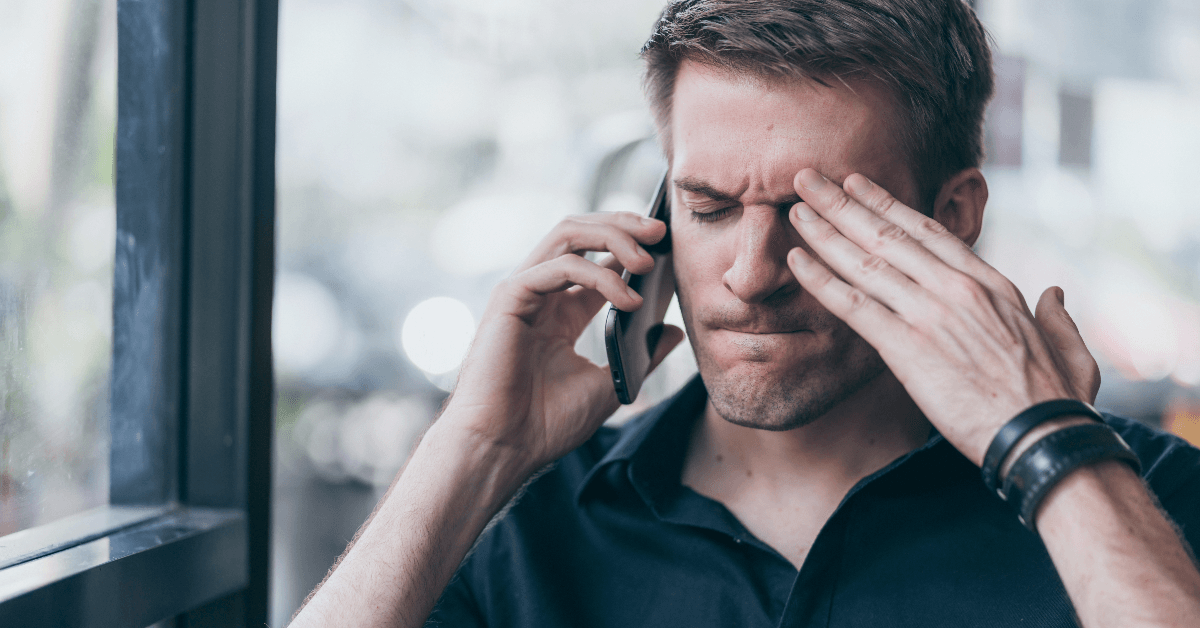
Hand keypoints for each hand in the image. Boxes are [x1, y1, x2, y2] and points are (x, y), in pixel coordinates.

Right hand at [438, 212, 684, 469]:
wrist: (504, 449)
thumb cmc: (546, 424)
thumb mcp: (611, 384)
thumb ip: (641, 353)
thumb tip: (673, 329)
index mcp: (560, 311)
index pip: (597, 257)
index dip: (632, 244)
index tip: (668, 245)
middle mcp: (541, 294)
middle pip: (581, 233)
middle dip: (623, 225)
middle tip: (660, 231)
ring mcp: (523, 292)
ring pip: (568, 234)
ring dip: (613, 237)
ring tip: (648, 260)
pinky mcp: (510, 298)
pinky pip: (560, 266)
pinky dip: (599, 276)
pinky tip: (628, 300)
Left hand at [784, 168, 1100, 465]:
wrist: (1043, 439)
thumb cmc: (1058, 402)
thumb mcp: (1071, 349)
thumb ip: (1057, 317)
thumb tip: (1056, 293)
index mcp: (991, 284)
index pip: (928, 232)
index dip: (887, 205)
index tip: (857, 184)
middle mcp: (956, 288)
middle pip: (888, 235)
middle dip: (842, 203)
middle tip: (808, 179)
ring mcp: (930, 314)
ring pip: (866, 262)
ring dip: (825, 232)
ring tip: (796, 208)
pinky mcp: (907, 348)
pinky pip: (854, 306)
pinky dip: (822, 280)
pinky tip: (797, 260)